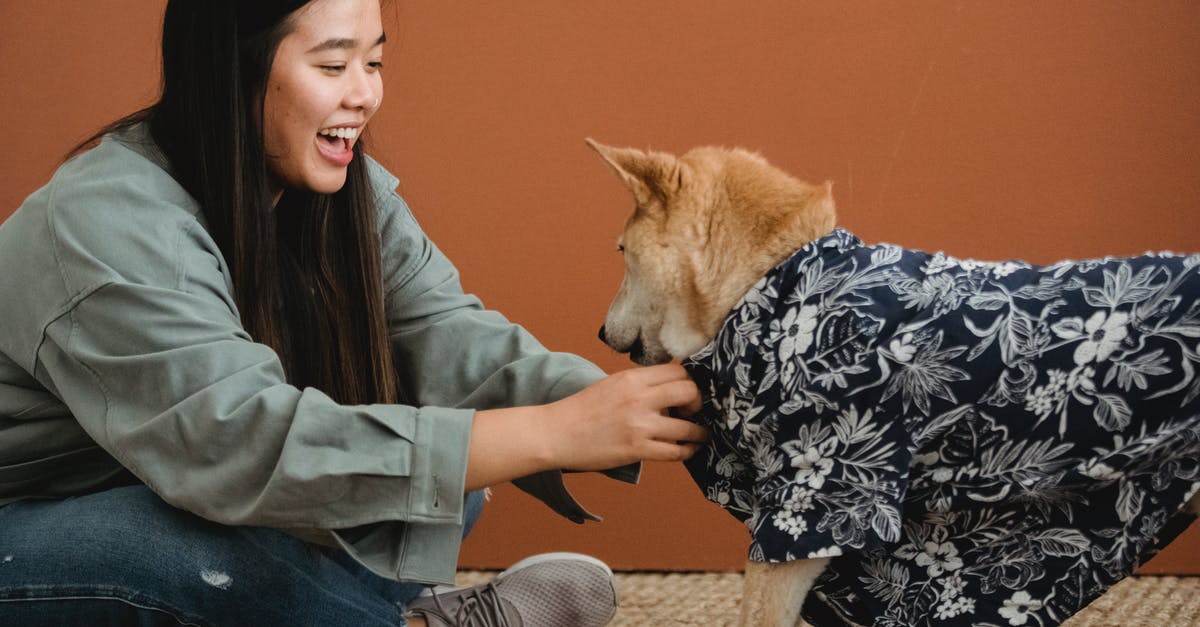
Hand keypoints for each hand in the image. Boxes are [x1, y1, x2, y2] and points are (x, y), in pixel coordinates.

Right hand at [542, 364, 707, 470]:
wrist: (556, 433)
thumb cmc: (581, 409)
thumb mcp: (612, 384)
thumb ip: (640, 383)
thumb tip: (669, 382)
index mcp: (632, 378)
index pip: (677, 371)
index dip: (689, 381)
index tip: (687, 392)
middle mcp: (639, 398)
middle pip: (689, 392)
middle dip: (698, 401)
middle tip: (693, 410)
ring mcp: (639, 425)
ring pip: (687, 427)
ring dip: (699, 432)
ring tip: (700, 434)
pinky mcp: (636, 449)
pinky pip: (675, 452)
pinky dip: (687, 451)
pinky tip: (688, 450)